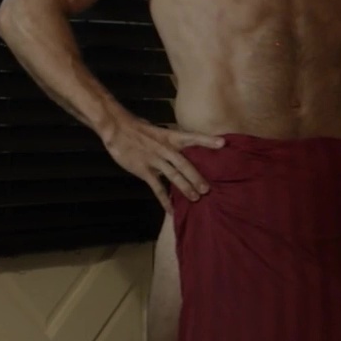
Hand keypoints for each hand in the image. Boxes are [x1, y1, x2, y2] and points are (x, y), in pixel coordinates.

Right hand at [101, 115, 225, 208]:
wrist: (117, 129)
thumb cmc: (140, 130)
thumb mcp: (160, 132)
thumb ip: (174, 141)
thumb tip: (188, 148)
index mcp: (171, 137)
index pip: (192, 137)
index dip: (207, 140)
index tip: (223, 144)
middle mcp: (165, 148)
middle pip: (184, 163)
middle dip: (196, 176)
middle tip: (208, 189)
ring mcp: (155, 160)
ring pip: (173, 176)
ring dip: (185, 188)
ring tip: (196, 198)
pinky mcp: (144, 170)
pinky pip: (156, 187)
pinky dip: (164, 200)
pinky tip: (171, 210)